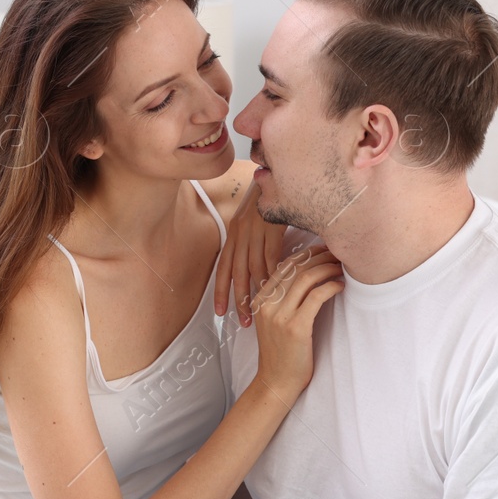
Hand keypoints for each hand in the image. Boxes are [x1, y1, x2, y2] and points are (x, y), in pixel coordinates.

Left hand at [215, 179, 287, 325]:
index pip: (223, 269)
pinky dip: (273, 275)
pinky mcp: (271, 229)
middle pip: (236, 274)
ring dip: (257, 292)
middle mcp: (239, 234)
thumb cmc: (267, 201)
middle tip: (243, 322)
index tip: (220, 313)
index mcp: (233, 234)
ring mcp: (255, 232)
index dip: (221, 292)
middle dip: (239, 300)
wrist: (276, 176)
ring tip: (262, 310)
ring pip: (253, 270)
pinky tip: (277, 290)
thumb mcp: (252, 223)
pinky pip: (271, 258)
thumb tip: (257, 267)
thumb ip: (251, 244)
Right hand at [250, 244, 343, 399]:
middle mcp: (267, 304)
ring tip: (342, 268)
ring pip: (306, 278)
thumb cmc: (282, 353)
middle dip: (320, 256)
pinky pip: (316, 297)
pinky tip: (340, 286)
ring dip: (327, 269)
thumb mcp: (275, 322)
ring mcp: (279, 316)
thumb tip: (308, 275)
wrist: (276, 382)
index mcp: (260, 300)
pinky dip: (331, 287)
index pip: (284, 266)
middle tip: (337, 254)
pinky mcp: (295, 327)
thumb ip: (284, 300)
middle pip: (296, 268)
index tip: (324, 250)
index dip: (306, 254)